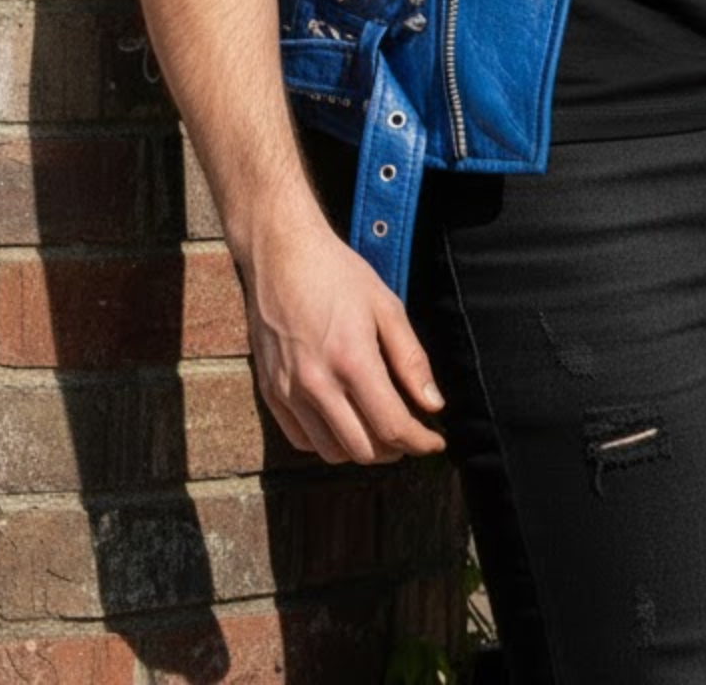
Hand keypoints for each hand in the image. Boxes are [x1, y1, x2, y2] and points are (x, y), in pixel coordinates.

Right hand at [235, 210, 448, 464]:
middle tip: (410, 433)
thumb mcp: (386, 306)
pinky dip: (328, 442)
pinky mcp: (270, 392)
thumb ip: (411, 360)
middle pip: (363, 450)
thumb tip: (433, 405)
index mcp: (352, 360)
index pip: (392, 426)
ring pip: (331, 452)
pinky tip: (344, 421)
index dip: (420, 442)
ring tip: (379, 429)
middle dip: (395, 449)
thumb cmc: (338, 274)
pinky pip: (301, 440)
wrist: (280, 254)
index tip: (435, 443)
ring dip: (361, 450)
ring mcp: (288, 391)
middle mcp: (317, 383)